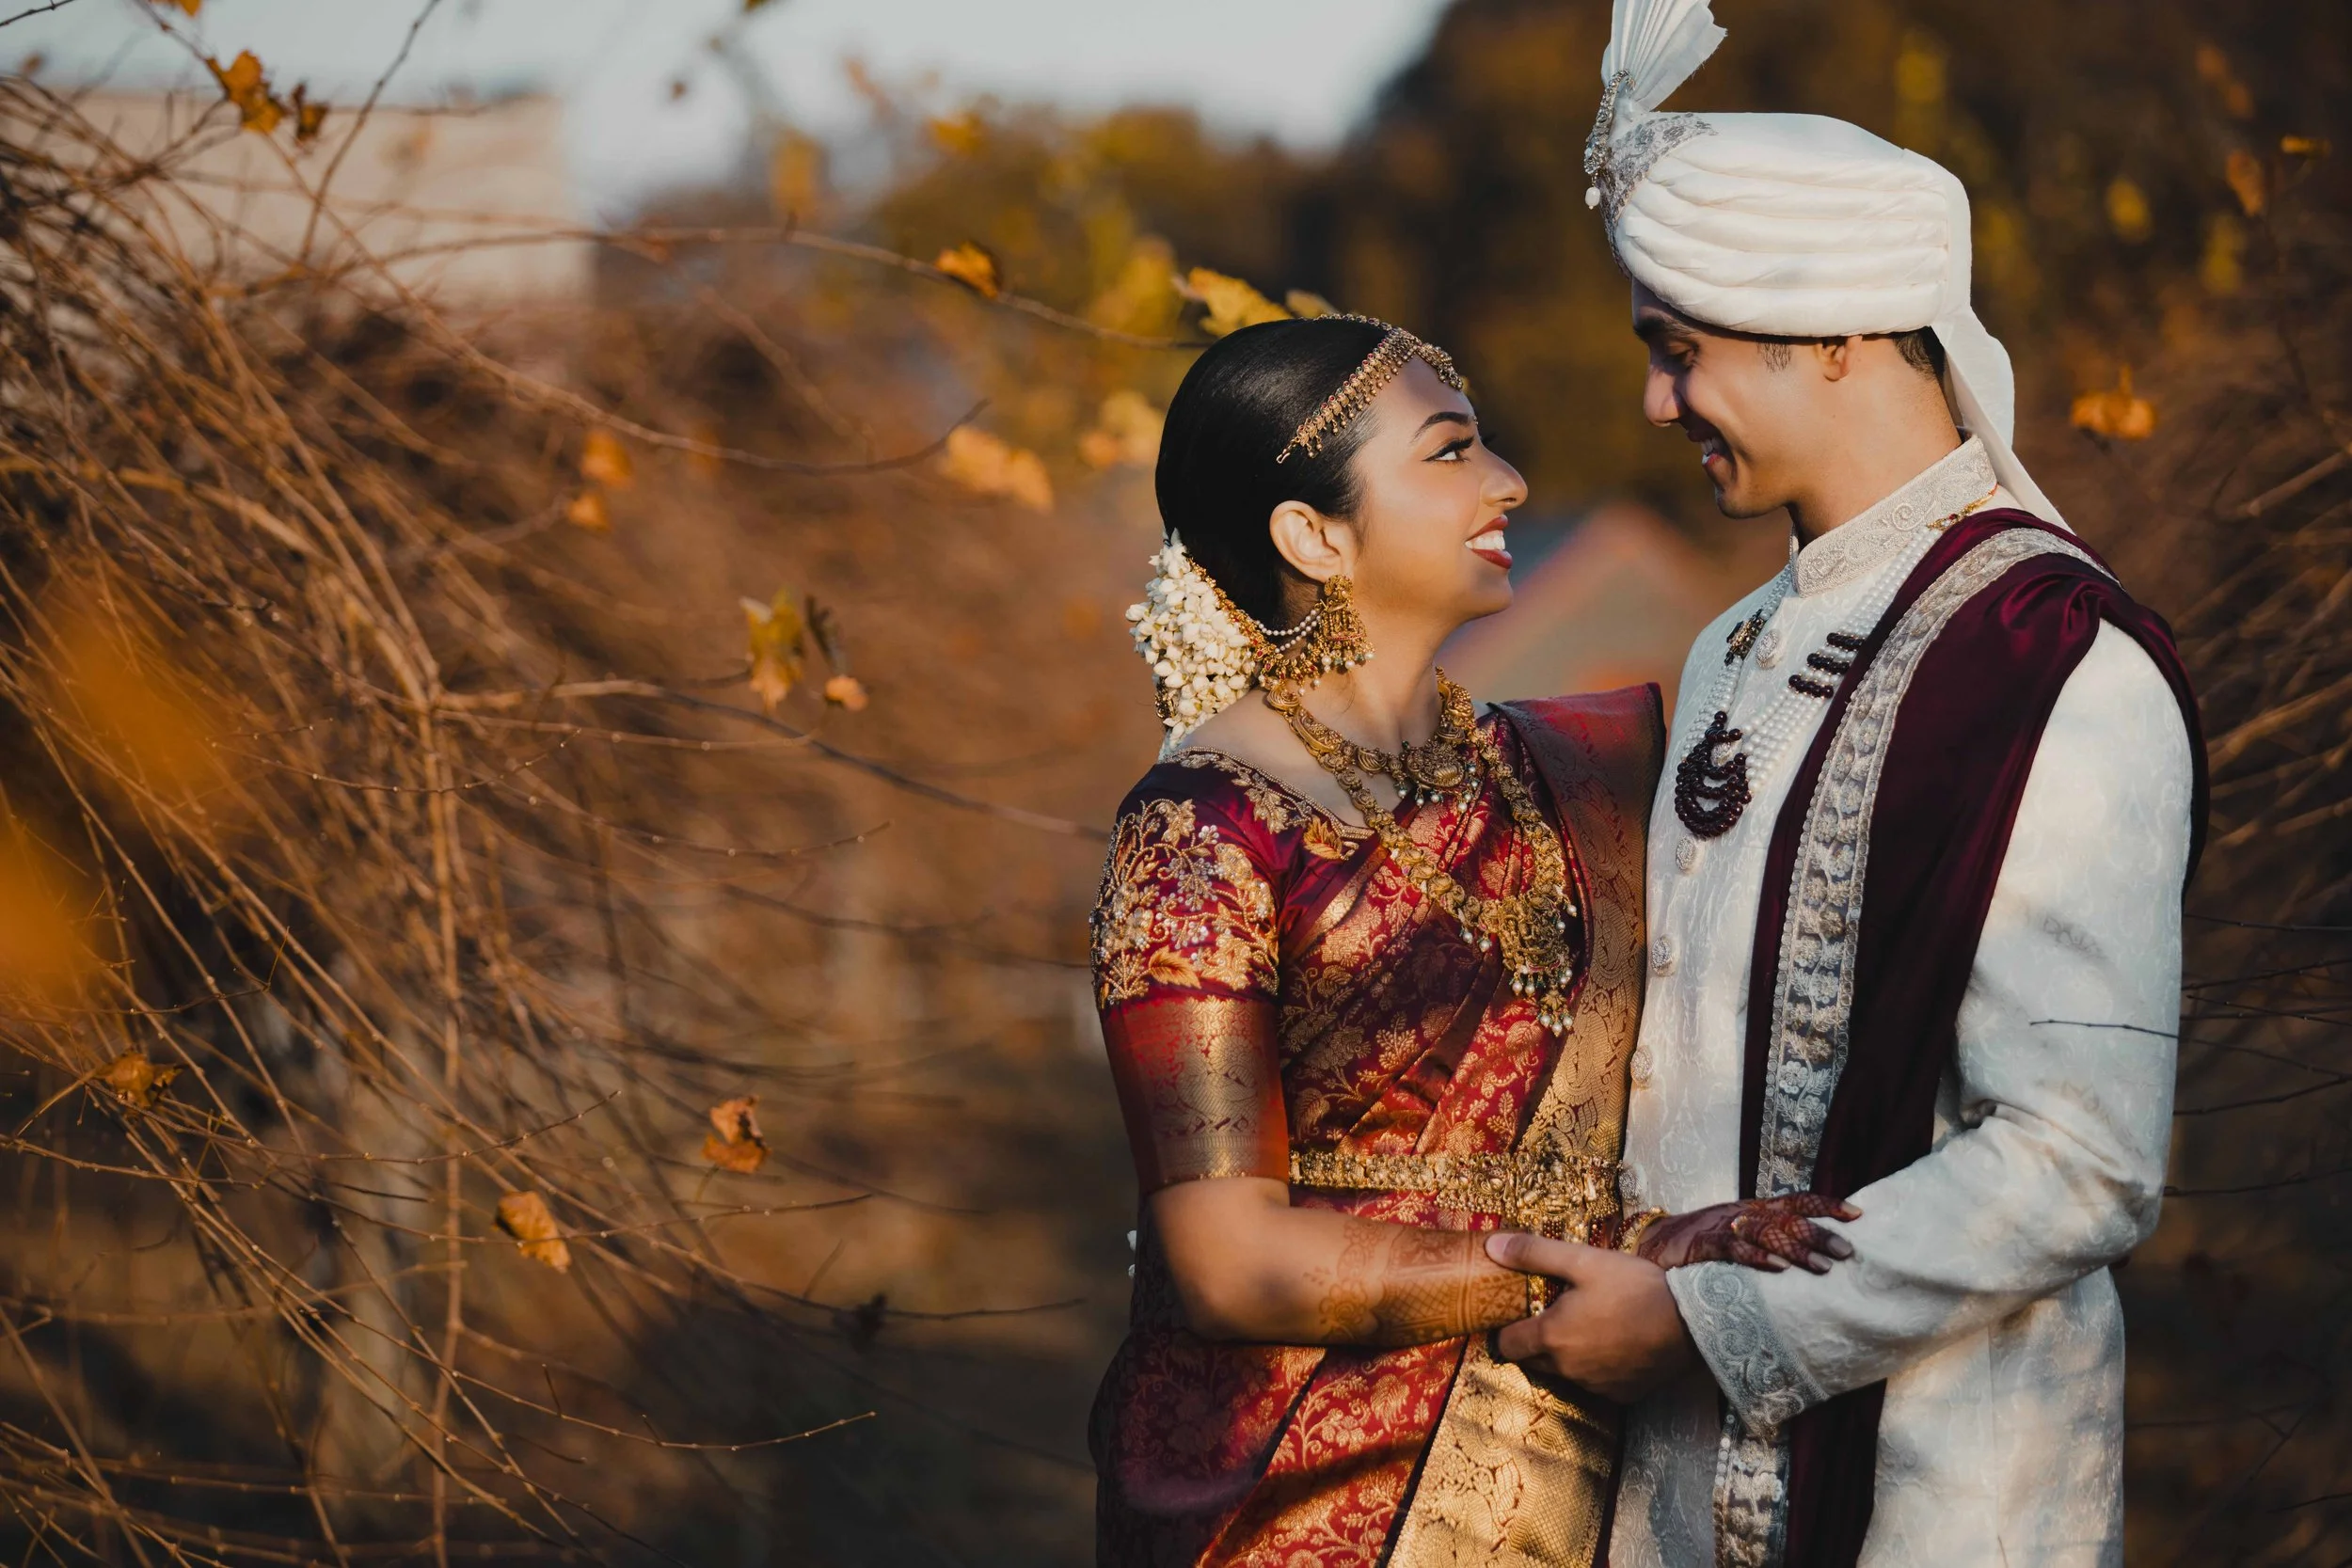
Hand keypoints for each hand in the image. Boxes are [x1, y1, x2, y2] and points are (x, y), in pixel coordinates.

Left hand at [1484, 1232, 1694, 1403]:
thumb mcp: (1583, 1260)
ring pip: (1565, 1373)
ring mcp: (1595, 1386)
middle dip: (1535, 1341)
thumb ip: (1534, 1254)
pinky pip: (1596, 1383)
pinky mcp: (1621, 1395)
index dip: (1507, 1328)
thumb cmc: (1635, 1287)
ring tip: (1589, 1324)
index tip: (1519, 1312)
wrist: (1692, 1322)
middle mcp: (1567, 1369)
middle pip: (1533, 1360)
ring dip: (1567, 1354)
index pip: (1506, 1345)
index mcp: (1551, 1337)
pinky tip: (1614, 1343)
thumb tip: (1491, 1247)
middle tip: (1554, 1312)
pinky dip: (1596, 1367)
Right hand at [1637, 1194, 1859, 1273]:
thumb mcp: (1742, 1234)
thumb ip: (1772, 1239)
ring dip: (1796, 1249)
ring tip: (1822, 1267)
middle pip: (1788, 1218)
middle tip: (1847, 1252)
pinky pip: (1734, 1248)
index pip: (1797, 1201)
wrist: (1654, 1243)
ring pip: (1766, 1232)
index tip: (1857, 1215)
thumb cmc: (1705, 1243)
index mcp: (1756, 1209)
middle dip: (1819, 1234)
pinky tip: (1777, 1269)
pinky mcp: (1704, 1244)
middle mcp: (1745, 1213)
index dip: (1826, 1205)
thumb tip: (1815, 1255)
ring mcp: (1724, 1226)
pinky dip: (1756, 1257)